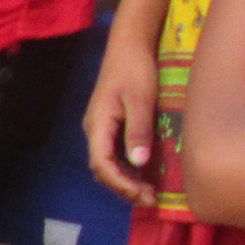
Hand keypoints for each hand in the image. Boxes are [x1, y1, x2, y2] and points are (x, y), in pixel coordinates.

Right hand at [83, 34, 160, 205]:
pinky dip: (127, 168)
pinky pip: (114, 154)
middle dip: (123, 187)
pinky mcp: (110, 125)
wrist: (128, 45)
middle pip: (102, 169)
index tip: (141, 194)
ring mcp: (101, 128)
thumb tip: (138, 162)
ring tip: (148, 191)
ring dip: (125, 180)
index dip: (120, 183)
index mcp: (98, 124)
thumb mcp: (140, 99)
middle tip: (150, 199)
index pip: (101, 164)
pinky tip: (144, 173)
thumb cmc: (134, 68)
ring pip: (108, 163)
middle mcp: (94, 130)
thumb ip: (138, 130)